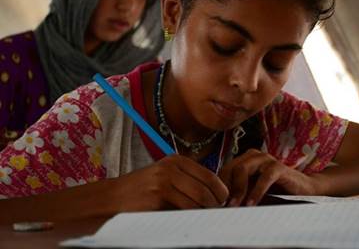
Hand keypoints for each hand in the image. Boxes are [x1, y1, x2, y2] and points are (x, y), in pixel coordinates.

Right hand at [108, 155, 228, 210]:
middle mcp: (172, 168)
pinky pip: (183, 212)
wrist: (110, 199)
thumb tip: (215, 196)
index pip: (210, 176)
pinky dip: (190, 219)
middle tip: (215, 215)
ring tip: (202, 219)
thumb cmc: (139, 191)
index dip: (221, 191)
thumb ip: (186, 181)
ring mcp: (165, 182)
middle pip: (206, 191)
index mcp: (176, 161)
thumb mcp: (164, 177)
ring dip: (203, 214)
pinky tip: (188, 222)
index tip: (224, 202)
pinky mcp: (158, 198)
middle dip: (214, 206)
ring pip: (197, 202)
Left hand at [219, 149, 318, 206]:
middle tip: (222, 208)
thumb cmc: (276, 194)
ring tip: (234, 207)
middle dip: (225, 189)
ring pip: (242, 169)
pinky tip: (251, 204)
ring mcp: (266, 159)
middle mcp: (253, 156)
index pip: (223, 171)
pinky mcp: (279, 167)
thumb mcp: (252, 194)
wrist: (304, 191)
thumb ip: (238, 196)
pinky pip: (264, 177)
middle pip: (230, 168)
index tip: (215, 206)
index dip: (218, 188)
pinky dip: (256, 192)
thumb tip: (218, 208)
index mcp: (244, 160)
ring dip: (237, 190)